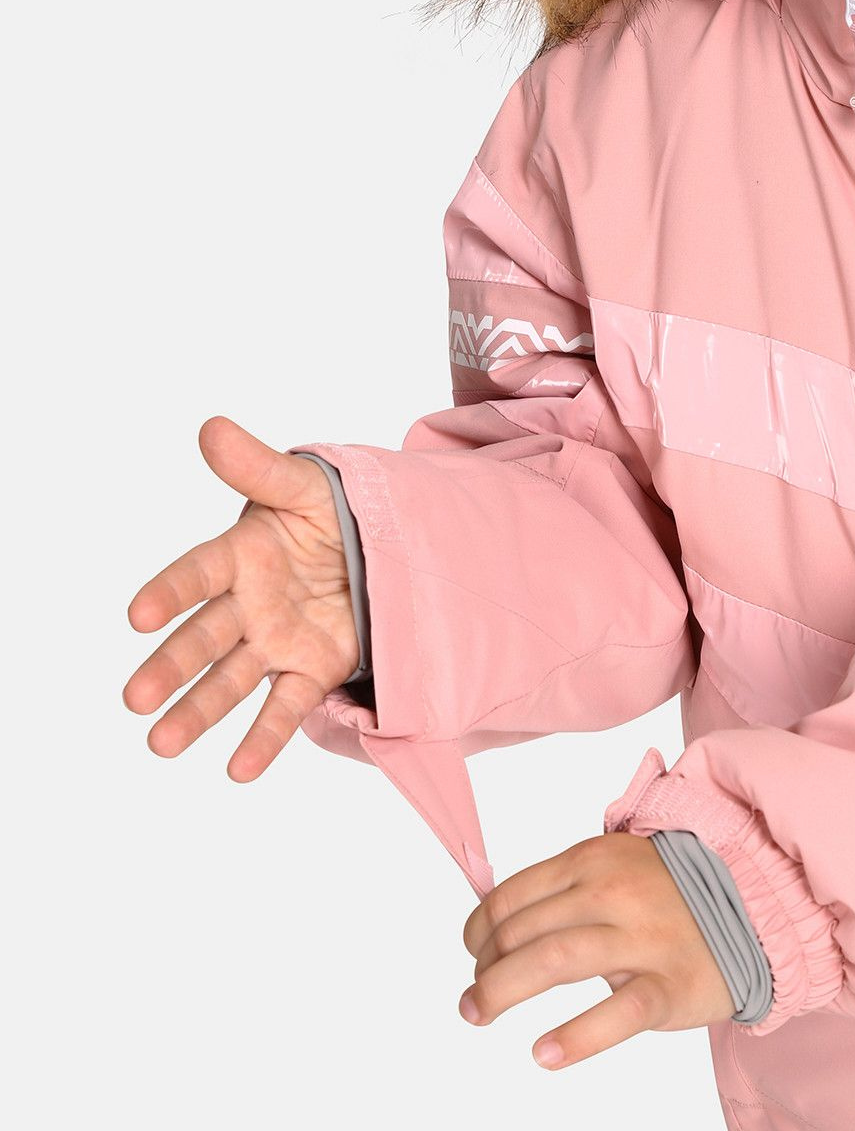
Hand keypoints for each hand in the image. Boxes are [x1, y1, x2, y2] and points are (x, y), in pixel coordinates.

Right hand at [123, 415, 359, 781]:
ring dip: (198, 712)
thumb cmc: (327, 512)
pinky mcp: (308, 669)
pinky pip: (284, 706)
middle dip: (170, 666)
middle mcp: (248, 604)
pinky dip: (264, 738)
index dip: (170, 592)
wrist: (375, 545)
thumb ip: (260, 468)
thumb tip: (211, 428)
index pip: (198, 573)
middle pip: (203, 637)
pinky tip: (239, 770)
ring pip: (230, 681)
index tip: (137, 614)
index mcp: (241, 555)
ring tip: (161, 745)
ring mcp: (275, 641)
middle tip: (135, 699)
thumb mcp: (302, 485)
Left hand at [459, 832, 735, 1069]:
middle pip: (523, 932)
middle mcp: (609, 893)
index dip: (478, 932)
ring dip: (503, 991)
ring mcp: (641, 938)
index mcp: (587, 862)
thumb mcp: (608, 866)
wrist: (748, 903)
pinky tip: (545, 1054)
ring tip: (480, 1015)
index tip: (473, 955)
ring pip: (555, 961)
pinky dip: (577, 1036)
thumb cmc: (664, 891)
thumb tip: (495, 922)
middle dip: (484, 970)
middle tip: (472, 1001)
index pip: (510, 898)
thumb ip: (560, 889)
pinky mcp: (669, 984)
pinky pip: (618, 1012)